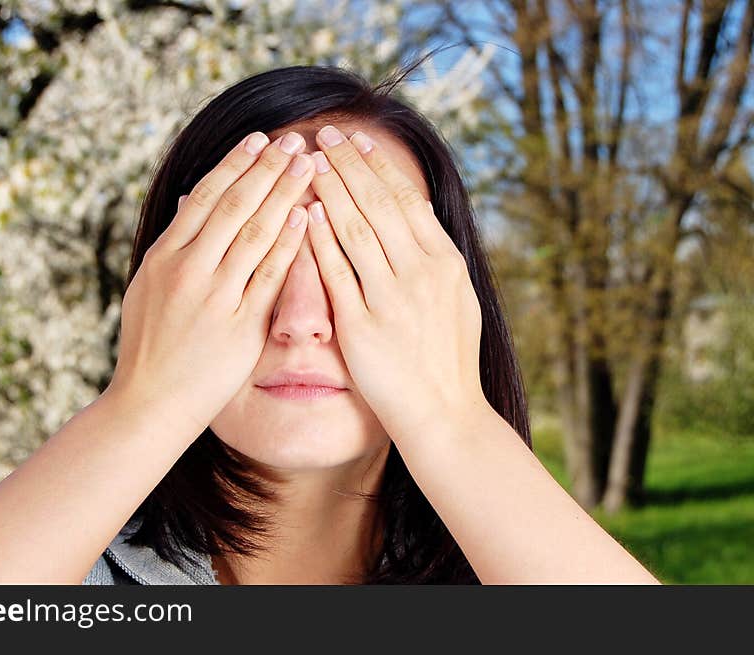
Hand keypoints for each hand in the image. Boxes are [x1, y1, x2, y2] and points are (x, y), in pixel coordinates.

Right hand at [106, 131, 313, 439]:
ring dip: (283, 193)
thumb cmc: (150, 347)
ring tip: (308, 164)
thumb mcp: (148, 288)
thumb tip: (191, 202)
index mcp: (164, 256)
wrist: (150, 403)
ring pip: (254, 232)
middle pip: (235, 206)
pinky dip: (288, 244)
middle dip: (268, 167)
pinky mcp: (238, 325)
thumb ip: (173, 246)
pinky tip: (306, 216)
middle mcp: (187, 269)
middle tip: (295, 139)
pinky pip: (268, 276)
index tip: (260, 139)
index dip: (236, 164)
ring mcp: (213, 296)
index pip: (206, 197)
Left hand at [305, 125, 486, 440]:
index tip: (358, 140)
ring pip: (355, 230)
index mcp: (445, 263)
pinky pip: (336, 275)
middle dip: (348, 165)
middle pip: (378, 205)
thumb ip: (435, 258)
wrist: (443, 413)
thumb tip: (417, 219)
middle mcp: (421, 274)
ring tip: (308, 162)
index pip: (407, 200)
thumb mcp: (457, 299)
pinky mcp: (363, 327)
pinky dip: (319, 241)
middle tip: (323, 134)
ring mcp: (392, 299)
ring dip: (330, 191)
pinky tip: (304, 214)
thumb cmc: (448, 358)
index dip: (379, 167)